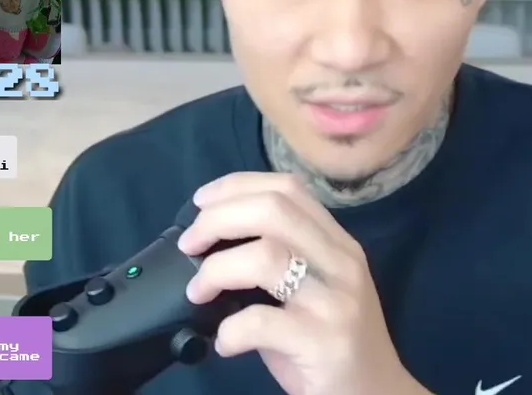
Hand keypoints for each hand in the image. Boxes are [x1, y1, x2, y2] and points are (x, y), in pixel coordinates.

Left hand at [178, 172, 430, 394]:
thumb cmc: (335, 345)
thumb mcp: (315, 291)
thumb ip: (281, 261)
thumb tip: (212, 245)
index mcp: (339, 244)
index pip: (289, 189)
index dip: (237, 187)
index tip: (201, 203)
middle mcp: (342, 263)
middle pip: (273, 210)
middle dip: (217, 219)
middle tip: (189, 246)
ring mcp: (336, 302)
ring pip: (265, 256)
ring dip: (216, 269)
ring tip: (198, 292)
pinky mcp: (324, 342)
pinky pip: (260, 321)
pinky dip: (229, 330)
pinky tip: (225, 343)